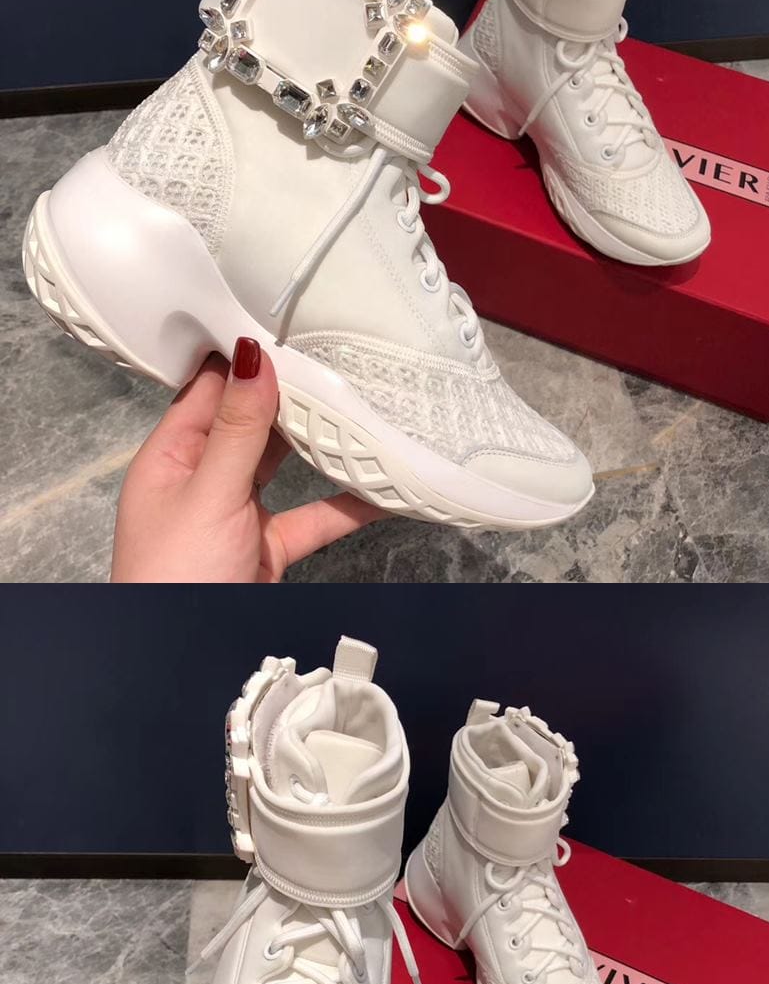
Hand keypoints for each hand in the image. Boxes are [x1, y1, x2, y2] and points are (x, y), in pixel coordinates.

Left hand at [111, 345, 371, 584]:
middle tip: (341, 355)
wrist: (176, 661)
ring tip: (366, 406)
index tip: (288, 322)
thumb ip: (237, 429)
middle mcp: (200, 480)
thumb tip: (252, 356)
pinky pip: (311, 517)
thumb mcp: (208, 494)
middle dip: (293, 394)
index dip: (244, 358)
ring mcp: (234, 515)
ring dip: (321, 443)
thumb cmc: (172, 579)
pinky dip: (345, 504)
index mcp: (170, 457)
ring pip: (284, 466)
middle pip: (251, 423)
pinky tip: (382, 488)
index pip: (208, 391)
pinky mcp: (265, 549)